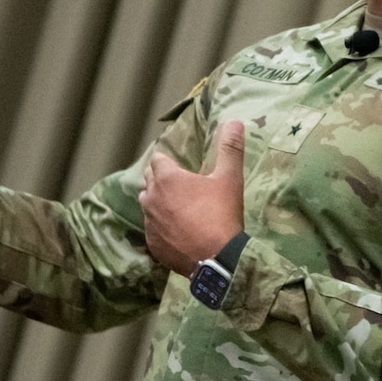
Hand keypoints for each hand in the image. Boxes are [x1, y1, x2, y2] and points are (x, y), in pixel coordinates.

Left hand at [138, 120, 245, 275]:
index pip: (158, 159)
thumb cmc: (222, 214)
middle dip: (161, 180)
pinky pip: (152, 229)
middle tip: (182, 187)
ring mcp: (149, 222)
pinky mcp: (152, 243)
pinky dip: (161, 227)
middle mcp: (151, 197)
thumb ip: (230, 148)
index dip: (168, 161)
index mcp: (167, 178)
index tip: (180, 167)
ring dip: (159, 202)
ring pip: (147, 204)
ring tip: (179, 208)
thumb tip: (234, 121)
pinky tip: (178, 231)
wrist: (217, 259)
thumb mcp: (229, 178)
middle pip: (149, 180)